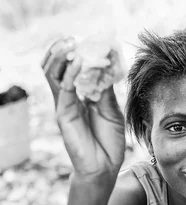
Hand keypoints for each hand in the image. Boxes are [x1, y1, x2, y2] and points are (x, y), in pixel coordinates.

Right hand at [41, 38, 125, 180]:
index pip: (73, 68)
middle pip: (57, 66)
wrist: (104, 168)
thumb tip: (105, 65)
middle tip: (76, 36)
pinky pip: (64, 89)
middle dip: (64, 49)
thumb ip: (106, 91)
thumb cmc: (108, 142)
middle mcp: (69, 97)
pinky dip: (71, 73)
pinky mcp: (63, 114)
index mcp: (81, 95)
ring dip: (61, 56)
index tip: (92, 39)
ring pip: (53, 73)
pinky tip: (80, 62)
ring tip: (72, 43)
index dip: (79, 52)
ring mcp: (64, 105)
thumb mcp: (112, 111)